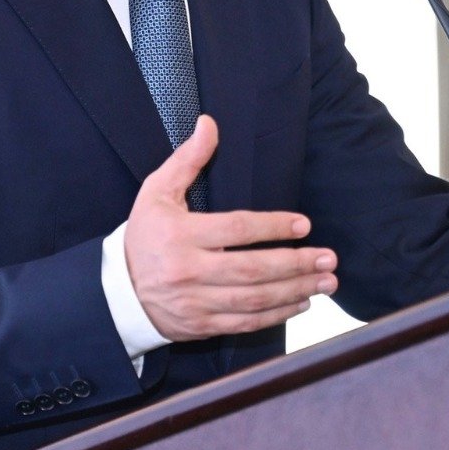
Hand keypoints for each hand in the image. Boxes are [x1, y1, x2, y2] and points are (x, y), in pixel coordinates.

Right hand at [124, 115, 337, 341]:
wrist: (119, 291)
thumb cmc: (144, 235)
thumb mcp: (157, 192)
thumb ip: (188, 159)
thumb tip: (210, 124)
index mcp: (180, 235)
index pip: (235, 230)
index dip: (272, 227)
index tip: (303, 225)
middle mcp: (189, 271)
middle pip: (252, 270)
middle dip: (296, 264)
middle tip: (329, 258)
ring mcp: (197, 303)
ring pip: (255, 300)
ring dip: (295, 290)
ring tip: (326, 282)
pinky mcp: (202, 325)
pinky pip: (246, 323)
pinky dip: (277, 316)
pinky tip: (301, 302)